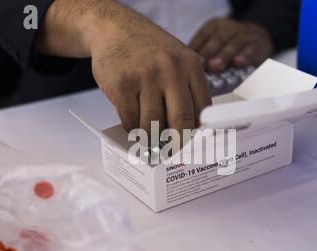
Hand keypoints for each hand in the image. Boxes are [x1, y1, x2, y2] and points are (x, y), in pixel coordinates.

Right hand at [37, 0, 210, 134]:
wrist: (115, 29)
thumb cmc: (150, 51)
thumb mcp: (178, 61)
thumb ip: (188, 89)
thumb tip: (192, 130)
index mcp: (191, 66)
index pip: (202, 109)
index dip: (198, 134)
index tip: (193, 149)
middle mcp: (171, 70)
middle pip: (180, 120)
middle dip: (177, 144)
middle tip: (172, 155)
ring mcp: (145, 76)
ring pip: (152, 124)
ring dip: (151, 139)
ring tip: (150, 143)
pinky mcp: (122, 84)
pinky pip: (130, 120)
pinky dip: (132, 130)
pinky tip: (133, 127)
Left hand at [189, 17, 274, 72]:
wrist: (259, 38)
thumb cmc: (229, 46)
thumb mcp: (214, 44)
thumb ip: (202, 53)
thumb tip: (184, 69)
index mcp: (215, 26)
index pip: (202, 35)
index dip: (195, 48)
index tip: (186, 62)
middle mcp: (230, 28)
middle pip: (217, 39)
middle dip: (208, 52)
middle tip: (200, 64)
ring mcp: (244, 36)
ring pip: (234, 44)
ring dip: (224, 55)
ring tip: (215, 66)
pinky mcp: (258, 46)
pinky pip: (251, 50)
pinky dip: (245, 56)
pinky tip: (238, 62)